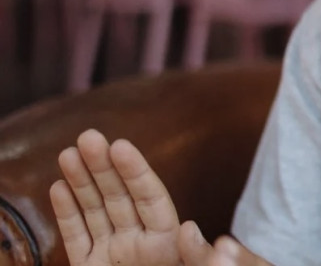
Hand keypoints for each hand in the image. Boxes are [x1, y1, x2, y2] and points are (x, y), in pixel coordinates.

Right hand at [50, 129, 205, 265]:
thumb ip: (194, 254)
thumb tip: (189, 226)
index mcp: (166, 243)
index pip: (150, 198)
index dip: (135, 171)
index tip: (120, 144)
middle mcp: (138, 244)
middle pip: (120, 197)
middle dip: (103, 166)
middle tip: (88, 135)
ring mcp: (112, 256)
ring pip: (95, 212)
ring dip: (81, 182)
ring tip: (68, 152)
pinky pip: (77, 239)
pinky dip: (66, 215)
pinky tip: (58, 186)